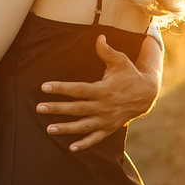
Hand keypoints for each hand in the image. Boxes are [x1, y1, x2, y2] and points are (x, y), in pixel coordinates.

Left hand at [37, 33, 161, 152]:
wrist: (146, 94)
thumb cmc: (129, 74)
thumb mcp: (121, 61)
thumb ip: (107, 51)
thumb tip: (99, 36)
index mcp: (103, 90)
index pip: (78, 89)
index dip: (61, 88)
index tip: (44, 87)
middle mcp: (103, 106)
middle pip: (77, 108)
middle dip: (57, 109)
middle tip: (38, 108)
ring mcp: (106, 119)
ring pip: (83, 126)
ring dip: (66, 128)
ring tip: (48, 129)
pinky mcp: (109, 128)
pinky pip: (96, 138)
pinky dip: (85, 144)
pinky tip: (71, 148)